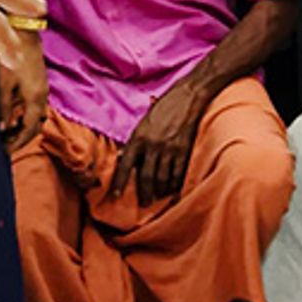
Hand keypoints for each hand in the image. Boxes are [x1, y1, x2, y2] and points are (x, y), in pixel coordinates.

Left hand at [0, 31, 47, 150]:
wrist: (23, 28)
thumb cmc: (11, 53)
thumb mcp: (3, 84)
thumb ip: (3, 108)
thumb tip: (1, 129)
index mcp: (36, 98)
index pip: (29, 130)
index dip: (17, 144)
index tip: (3, 153)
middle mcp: (42, 94)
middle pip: (35, 125)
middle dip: (20, 138)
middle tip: (3, 146)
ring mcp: (41, 86)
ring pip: (35, 115)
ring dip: (22, 126)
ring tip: (4, 134)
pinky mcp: (37, 79)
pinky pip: (32, 104)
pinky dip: (23, 114)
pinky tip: (9, 114)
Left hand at [110, 79, 209, 204]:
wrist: (187, 97)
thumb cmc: (162, 109)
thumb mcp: (142, 123)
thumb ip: (134, 142)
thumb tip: (120, 157)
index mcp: (138, 137)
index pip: (125, 165)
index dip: (119, 183)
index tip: (115, 196)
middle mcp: (152, 145)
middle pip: (146, 177)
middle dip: (144, 194)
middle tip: (143, 204)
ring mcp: (169, 149)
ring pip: (162, 179)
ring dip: (159, 192)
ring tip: (157, 199)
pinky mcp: (184, 150)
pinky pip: (178, 174)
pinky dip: (175, 186)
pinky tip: (173, 192)